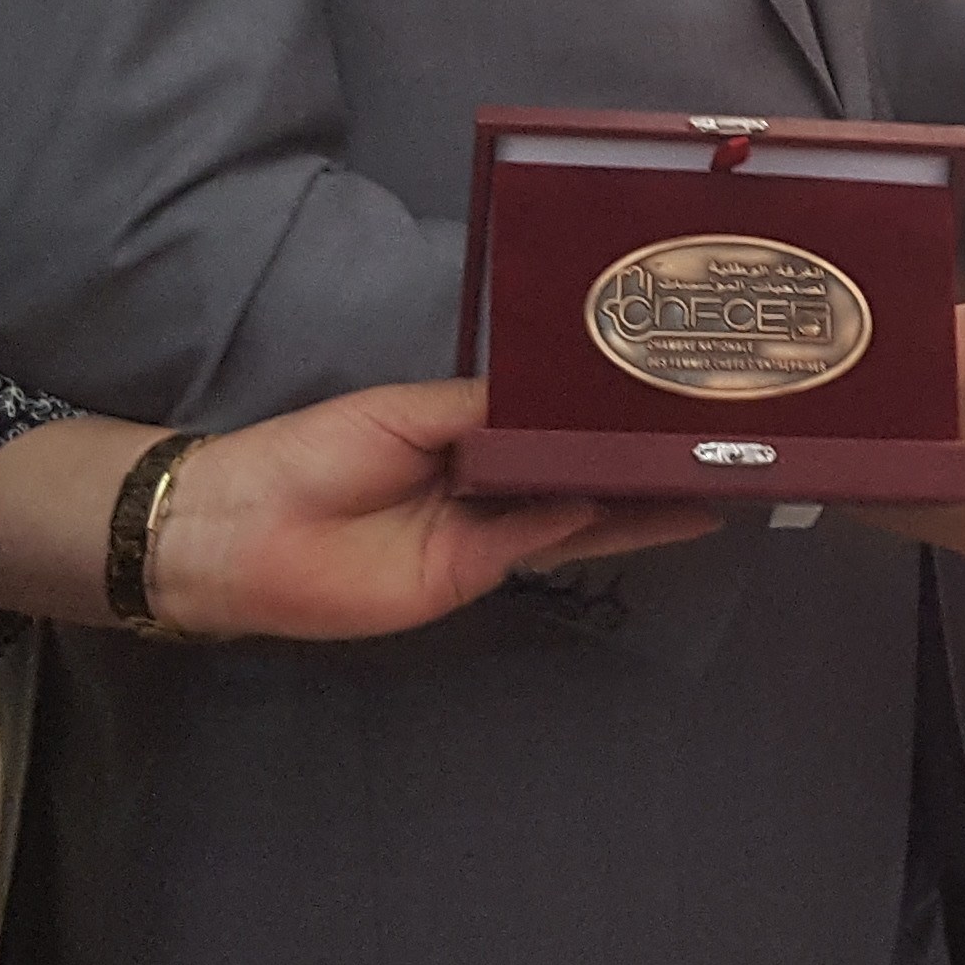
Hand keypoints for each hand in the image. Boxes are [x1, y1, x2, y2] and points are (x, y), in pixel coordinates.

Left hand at [163, 381, 713, 637]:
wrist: (247, 530)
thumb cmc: (313, 454)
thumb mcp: (404, 410)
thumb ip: (484, 411)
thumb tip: (563, 406)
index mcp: (466, 432)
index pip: (550, 420)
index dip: (603, 412)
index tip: (666, 391)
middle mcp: (488, 482)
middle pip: (578, 471)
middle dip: (640, 459)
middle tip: (717, 443)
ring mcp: (486, 531)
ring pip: (577, 513)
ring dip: (638, 503)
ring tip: (709, 485)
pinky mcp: (474, 572)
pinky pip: (542, 542)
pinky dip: (588, 523)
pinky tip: (641, 504)